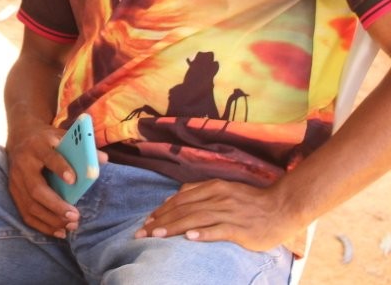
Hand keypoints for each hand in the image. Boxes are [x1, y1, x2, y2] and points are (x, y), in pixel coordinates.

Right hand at [5, 123, 89, 238]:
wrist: (20, 137)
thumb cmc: (47, 140)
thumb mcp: (62, 137)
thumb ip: (82, 148)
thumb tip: (104, 159)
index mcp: (37, 145)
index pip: (48, 156)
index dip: (59, 167)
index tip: (73, 180)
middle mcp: (23, 163)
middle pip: (36, 187)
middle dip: (55, 204)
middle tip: (75, 216)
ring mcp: (16, 179)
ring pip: (30, 204)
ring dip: (51, 219)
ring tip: (71, 225)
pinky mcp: (14, 192)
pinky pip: (25, 213)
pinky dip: (42, 226)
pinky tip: (59, 232)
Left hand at [137, 179, 303, 250]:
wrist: (283, 206)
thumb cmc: (252, 201)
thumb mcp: (224, 189)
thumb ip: (200, 192)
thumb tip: (173, 199)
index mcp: (213, 188)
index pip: (180, 199)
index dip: (161, 210)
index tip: (147, 221)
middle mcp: (218, 198)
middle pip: (183, 209)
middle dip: (160, 221)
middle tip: (143, 233)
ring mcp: (229, 213)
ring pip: (195, 218)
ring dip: (174, 227)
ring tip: (157, 235)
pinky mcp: (240, 228)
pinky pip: (219, 230)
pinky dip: (203, 234)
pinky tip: (189, 238)